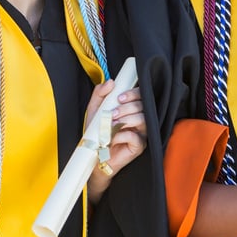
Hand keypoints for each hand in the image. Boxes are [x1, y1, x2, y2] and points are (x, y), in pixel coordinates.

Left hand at [84, 79, 145, 200]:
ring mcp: (141, 132)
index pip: (141, 95)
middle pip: (142, 106)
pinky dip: (122, 135)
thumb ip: (100, 94)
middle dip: (126, 107)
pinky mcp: (139, 146)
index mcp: (131, 108)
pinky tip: (113, 138)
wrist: (94, 155)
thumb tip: (111, 82)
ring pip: (142, 119)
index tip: (119, 97)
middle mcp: (139, 119)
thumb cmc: (96, 133)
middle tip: (112, 113)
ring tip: (111, 125)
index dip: (133, 94)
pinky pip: (136, 136)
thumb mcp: (94, 109)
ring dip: (125, 120)